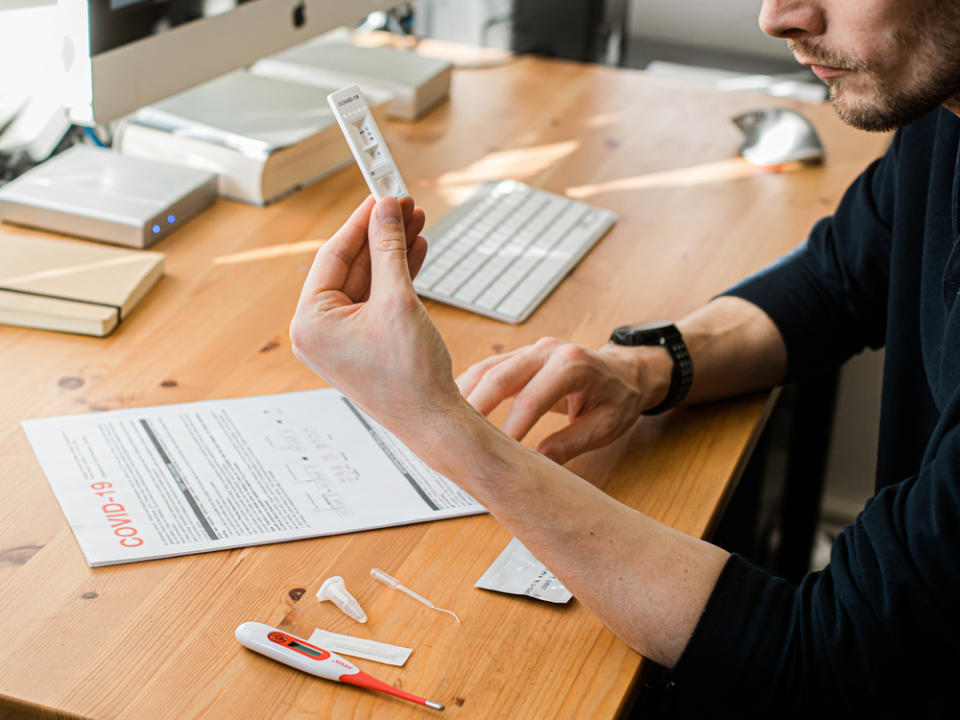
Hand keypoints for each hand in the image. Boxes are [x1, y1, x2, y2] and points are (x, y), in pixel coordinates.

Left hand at [289, 196, 462, 432]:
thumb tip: (385, 210)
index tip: (380, 193)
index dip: (361, 220)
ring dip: (392, 252)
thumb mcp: (398, 301)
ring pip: (366, 280)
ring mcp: (340, 338)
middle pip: (350, 265)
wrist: (433, 420)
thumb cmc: (410, 376)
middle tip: (404, 204)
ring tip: (416, 222)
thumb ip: (389, 249)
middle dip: (380, 234)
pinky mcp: (362, 343)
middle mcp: (318, 330)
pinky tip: (415, 251)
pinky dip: (395, 277)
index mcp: (310, 322)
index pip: (333, 255)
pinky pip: (375, 299)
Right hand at [456, 338, 668, 463]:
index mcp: (572, 364)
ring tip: (445, 424)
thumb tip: (538, 464)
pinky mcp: (520, 357)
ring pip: (488, 369)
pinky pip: (489, 369)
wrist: (624, 373)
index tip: (495, 455)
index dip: (511, 427)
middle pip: (500, 376)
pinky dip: (469, 388)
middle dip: (474, 408)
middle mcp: (547, 350)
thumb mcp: (605, 426)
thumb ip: (571, 443)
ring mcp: (531, 350)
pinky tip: (455, 410)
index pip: (532, 398)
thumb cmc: (618, 398)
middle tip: (455, 438)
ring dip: (464, 395)